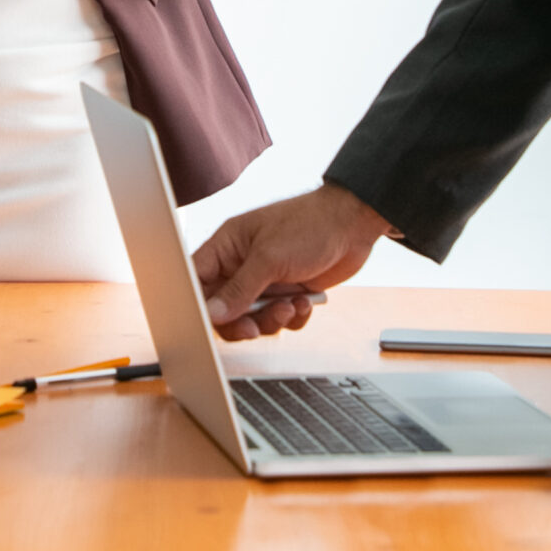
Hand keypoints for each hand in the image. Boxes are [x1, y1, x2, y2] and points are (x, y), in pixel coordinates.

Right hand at [190, 184, 396, 338]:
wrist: (353, 224)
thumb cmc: (310, 223)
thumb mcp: (269, 258)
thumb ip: (239, 289)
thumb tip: (213, 313)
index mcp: (227, 247)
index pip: (197, 281)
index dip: (201, 305)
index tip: (213, 322)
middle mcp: (242, 265)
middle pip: (223, 309)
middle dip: (241, 321)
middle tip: (256, 327)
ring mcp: (265, 280)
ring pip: (251, 318)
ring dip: (271, 320)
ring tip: (290, 306)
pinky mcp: (287, 292)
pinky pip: (278, 319)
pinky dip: (291, 317)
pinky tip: (304, 302)